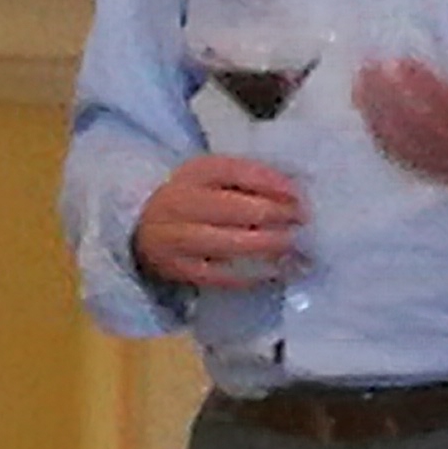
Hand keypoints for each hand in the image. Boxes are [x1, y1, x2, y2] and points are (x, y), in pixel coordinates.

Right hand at [135, 154, 304, 289]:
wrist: (143, 225)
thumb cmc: (194, 196)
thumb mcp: (215, 174)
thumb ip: (250, 177)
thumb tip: (294, 190)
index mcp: (195, 172)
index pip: (240, 172)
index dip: (275, 185)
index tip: (300, 196)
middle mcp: (182, 203)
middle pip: (239, 210)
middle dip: (279, 216)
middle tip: (304, 222)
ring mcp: (177, 239)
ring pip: (232, 243)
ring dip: (271, 246)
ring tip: (296, 246)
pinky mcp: (178, 269)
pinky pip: (222, 276)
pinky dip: (254, 274)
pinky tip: (277, 271)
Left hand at [354, 9, 447, 234]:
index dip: (421, 85)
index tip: (397, 61)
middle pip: (418, 127)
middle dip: (387, 99)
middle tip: (366, 69)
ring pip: (407, 146)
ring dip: (379, 119)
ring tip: (359, 88)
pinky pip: (408, 163)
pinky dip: (385, 142)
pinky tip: (369, 119)